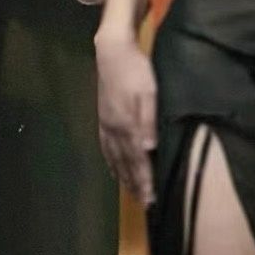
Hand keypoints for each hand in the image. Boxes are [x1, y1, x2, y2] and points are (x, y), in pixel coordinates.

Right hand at [95, 30, 156, 206]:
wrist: (112, 50)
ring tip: (132, 193)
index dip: (145, 180)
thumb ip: (149, 120)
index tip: (151, 199)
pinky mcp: (102, 118)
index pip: (138, 160)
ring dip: (123, 177)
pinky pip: (105, 147)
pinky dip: (111, 163)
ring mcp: (106, 124)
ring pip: (114, 158)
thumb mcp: (149, 92)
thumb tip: (149, 148)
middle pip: (125, 163)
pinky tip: (114, 170)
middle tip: (144, 204)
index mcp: (126, 124)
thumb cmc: (137, 69)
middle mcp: (114, 129)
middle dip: (135, 185)